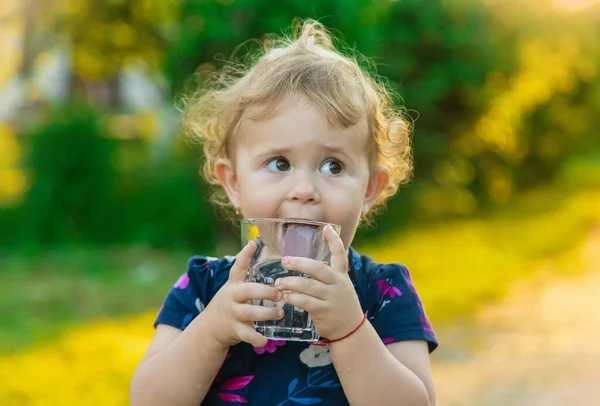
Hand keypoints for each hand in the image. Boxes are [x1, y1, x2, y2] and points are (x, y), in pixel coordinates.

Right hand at [202, 241, 283, 347]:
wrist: (210, 327)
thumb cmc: (231, 303)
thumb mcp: (235, 288)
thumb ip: (248, 277)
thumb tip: (271, 258)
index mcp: (234, 284)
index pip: (238, 266)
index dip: (245, 255)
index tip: (253, 243)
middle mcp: (232, 297)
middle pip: (248, 291)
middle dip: (265, 292)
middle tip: (280, 293)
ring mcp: (233, 314)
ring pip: (250, 313)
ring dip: (266, 314)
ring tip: (280, 313)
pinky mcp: (234, 330)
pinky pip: (247, 335)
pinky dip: (256, 338)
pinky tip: (265, 339)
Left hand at [274, 225, 363, 339]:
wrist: (351, 330)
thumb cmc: (339, 304)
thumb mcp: (340, 286)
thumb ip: (326, 275)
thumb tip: (301, 263)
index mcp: (341, 275)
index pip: (340, 254)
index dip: (334, 240)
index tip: (326, 227)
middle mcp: (338, 284)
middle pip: (318, 269)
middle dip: (300, 263)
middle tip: (285, 261)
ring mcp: (332, 298)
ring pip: (308, 286)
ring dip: (291, 283)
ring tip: (279, 283)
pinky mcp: (324, 311)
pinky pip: (306, 302)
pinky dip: (294, 298)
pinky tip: (286, 297)